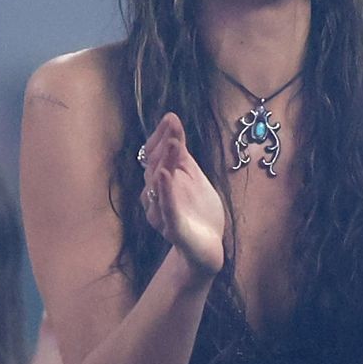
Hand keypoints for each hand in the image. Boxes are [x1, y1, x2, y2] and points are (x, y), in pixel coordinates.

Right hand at [139, 113, 224, 275]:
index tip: (170, 118)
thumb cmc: (197, 209)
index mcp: (162, 182)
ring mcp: (163, 212)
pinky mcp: (173, 228)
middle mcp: (157, 196)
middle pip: (155, 168)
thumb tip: (172, 120)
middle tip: (172, 126)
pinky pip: (167, 208)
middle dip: (163, 147)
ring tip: (172, 144)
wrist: (207, 245)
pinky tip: (166, 175)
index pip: (154, 156)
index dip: (160, 137)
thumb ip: (180, 153)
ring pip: (159, 186)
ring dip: (165, 163)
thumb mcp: (192, 175)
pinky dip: (166, 192)